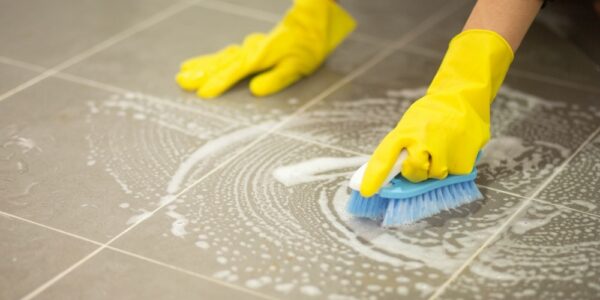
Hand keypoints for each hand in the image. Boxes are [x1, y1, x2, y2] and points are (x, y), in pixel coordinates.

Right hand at [176, 0, 354, 98]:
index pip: (234, 72)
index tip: (202, 93)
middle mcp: (250, 51)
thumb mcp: (297, 67)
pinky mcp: (251, 47)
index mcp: (259, 57)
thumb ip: (276, 79)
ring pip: (221, 56)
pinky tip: (204, 62)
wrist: (310, 23)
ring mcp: (249, 48)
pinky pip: (227, 54)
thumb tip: (255, 90)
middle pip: (220, 63)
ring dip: (202, 65)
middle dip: (200, 73)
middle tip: (180, 81)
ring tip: (183, 71)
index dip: (218, 83)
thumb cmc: (306, 48)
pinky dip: (213, 59)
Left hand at [360, 30, 513, 196]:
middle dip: (415, 171)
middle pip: (413, 173)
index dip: (374, 176)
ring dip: (437, 167)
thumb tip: (391, 173)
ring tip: (443, 147)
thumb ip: (401, 147)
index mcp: (405, 131)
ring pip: (435, 176)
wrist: (463, 99)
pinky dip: (454, 165)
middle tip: (423, 157)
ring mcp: (444, 151)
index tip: (365, 191)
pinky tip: (456, 148)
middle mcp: (422, 141)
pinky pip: (454, 174)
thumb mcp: (410, 125)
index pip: (384, 157)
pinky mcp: (463, 161)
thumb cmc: (433, 114)